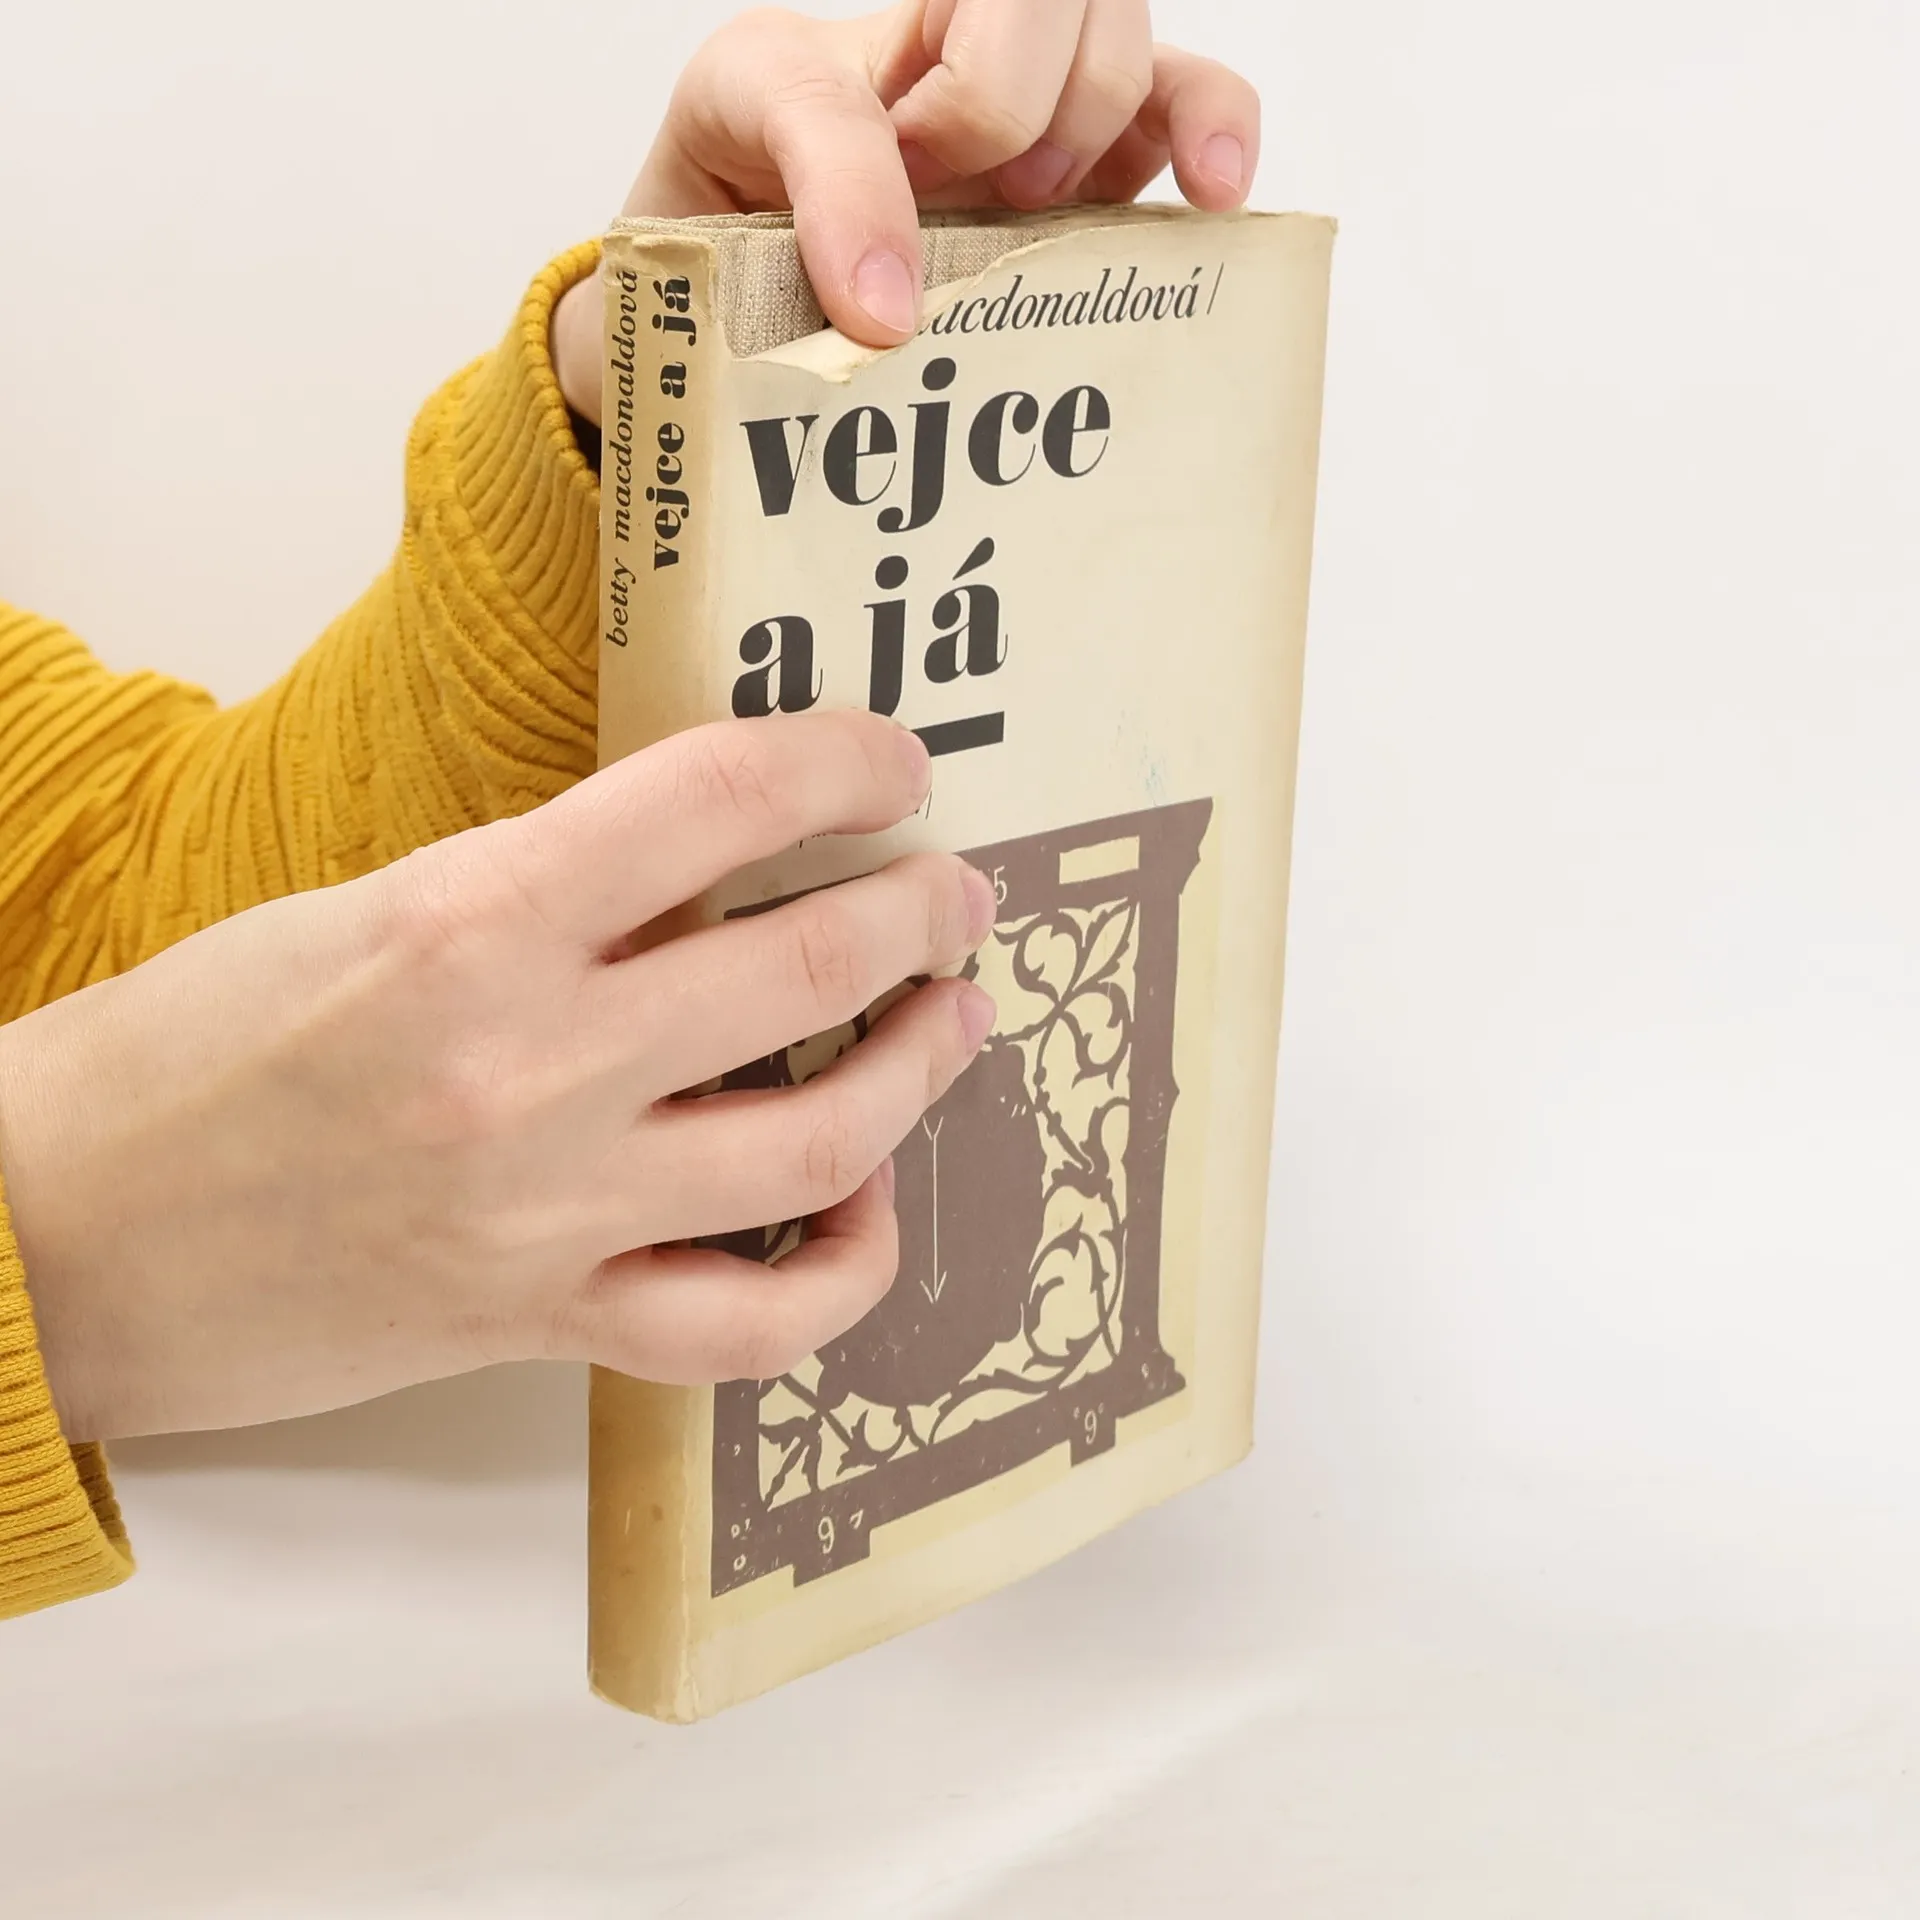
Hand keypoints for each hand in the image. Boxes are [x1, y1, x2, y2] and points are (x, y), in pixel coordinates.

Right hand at [0, 712, 995, 1441]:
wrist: (58, 1243)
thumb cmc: (191, 1054)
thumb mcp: (363, 912)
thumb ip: (543, 894)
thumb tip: (712, 873)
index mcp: (467, 923)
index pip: (714, 799)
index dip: (839, 761)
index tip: (893, 760)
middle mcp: (527, 1067)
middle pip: (806, 969)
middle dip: (918, 914)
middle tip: (955, 893)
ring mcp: (549, 1211)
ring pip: (818, 1145)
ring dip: (921, 1070)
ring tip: (957, 1018)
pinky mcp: (547, 1323)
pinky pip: (751, 1328)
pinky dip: (843, 1270)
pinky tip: (863, 1202)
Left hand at [554, 0, 1260, 419]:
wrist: (752, 323)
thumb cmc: (732, 308)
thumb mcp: (699, 309)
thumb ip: (737, 308)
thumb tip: (886, 326)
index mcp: (774, 80)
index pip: (824, 95)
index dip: (862, 194)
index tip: (875, 312)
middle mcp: (900, 59)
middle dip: (997, 108)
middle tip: (967, 208)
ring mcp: (1003, 94)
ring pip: (1102, 19)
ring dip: (1084, 120)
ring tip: (1036, 211)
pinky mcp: (1086, 146)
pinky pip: (1181, 90)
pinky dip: (1212, 127)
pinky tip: (1212, 195)